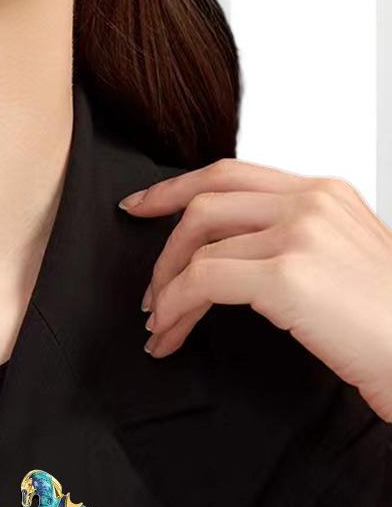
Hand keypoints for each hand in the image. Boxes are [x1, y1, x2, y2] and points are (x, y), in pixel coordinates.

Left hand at [119, 159, 391, 421]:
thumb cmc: (386, 322)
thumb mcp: (341, 261)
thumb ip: (291, 243)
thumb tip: (229, 260)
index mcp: (323, 192)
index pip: (229, 174)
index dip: (174, 189)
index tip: (140, 206)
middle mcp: (310, 201)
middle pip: (203, 202)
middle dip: (162, 248)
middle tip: (148, 292)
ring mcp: (300, 232)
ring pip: (197, 247)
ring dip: (166, 291)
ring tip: (159, 326)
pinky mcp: (288, 273)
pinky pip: (201, 281)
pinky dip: (175, 308)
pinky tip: (170, 333)